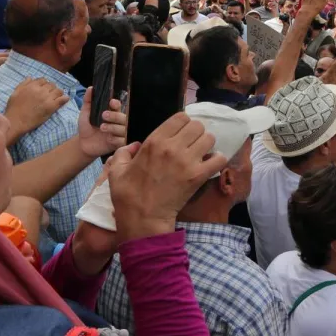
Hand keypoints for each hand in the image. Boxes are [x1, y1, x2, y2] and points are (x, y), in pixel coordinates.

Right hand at [4, 78, 66, 139]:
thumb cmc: (13, 108)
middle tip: (49, 94)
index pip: (43, 80)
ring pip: (59, 90)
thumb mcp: (15, 92)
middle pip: (52, 85)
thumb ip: (23, 84)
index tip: (43, 89)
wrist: (16, 121)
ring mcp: (47, 98)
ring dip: (58, 93)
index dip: (44, 84)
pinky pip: (63, 99)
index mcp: (32, 86)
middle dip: (51, 88)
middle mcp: (41, 90)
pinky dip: (65, 98)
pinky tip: (63, 100)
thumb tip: (31, 77)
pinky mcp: (51, 107)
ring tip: (55, 97)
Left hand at [76, 90, 126, 156]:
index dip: (116, 104)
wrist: (83, 143)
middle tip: (103, 115)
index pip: (119, 106)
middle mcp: (118, 122)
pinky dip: (115, 139)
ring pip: (123, 129)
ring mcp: (119, 133)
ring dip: (113, 127)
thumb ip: (88, 101)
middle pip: (123, 117)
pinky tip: (108, 139)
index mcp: (112, 113)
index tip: (111, 102)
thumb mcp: (85, 113)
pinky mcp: (118, 143)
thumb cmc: (86, 127)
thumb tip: (91, 88)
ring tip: (102, 127)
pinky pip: (122, 140)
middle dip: (114, 116)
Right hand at [107, 112, 228, 240]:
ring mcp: (187, 161)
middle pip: (198, 126)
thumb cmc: (128, 195)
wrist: (143, 218)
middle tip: (191, 144)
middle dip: (196, 133)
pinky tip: (209, 164)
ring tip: (200, 154)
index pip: (181, 117)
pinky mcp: (198, 176)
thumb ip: (123, 152)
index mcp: (154, 141)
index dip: (183, 124)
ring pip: (209, 139)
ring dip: (206, 145)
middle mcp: (172, 147)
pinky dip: (217, 159)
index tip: (181, 133)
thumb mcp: (116, 170)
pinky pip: (219, 158)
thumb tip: (134, 146)